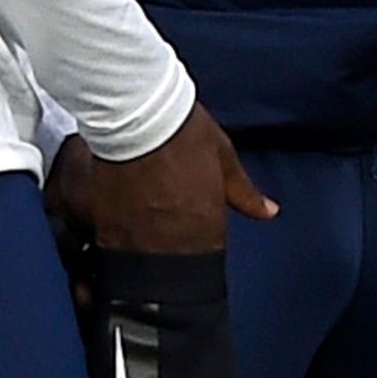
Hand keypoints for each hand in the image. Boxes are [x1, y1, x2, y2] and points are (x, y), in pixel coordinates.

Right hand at [51, 105, 277, 256]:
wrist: (137, 113)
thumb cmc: (182, 129)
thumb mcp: (222, 157)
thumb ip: (244, 192)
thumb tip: (270, 212)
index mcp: (206, 223)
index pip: (208, 256)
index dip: (199, 246)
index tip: (191, 234)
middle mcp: (173, 238)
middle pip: (174, 264)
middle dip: (172, 251)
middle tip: (163, 226)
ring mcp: (139, 237)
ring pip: (143, 262)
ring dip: (145, 249)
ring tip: (140, 225)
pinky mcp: (107, 228)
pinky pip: (114, 249)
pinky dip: (118, 242)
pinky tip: (119, 224)